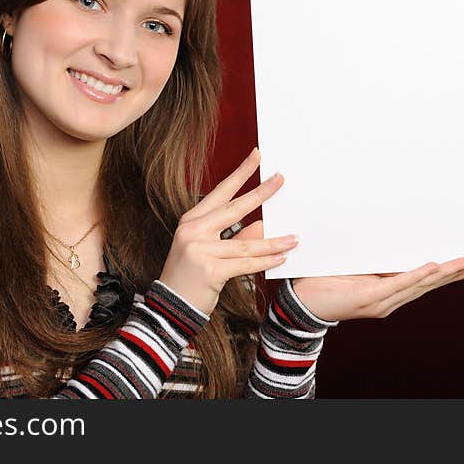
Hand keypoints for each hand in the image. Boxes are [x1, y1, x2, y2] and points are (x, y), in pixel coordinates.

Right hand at [159, 147, 296, 314]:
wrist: (169, 307)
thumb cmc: (189, 276)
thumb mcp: (207, 250)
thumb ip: (234, 237)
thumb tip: (262, 226)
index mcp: (192, 220)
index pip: (221, 192)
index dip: (240, 173)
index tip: (256, 156)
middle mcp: (193, 231)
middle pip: (235, 208)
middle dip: (262, 193)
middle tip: (281, 179)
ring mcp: (200, 250)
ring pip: (247, 243)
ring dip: (274, 241)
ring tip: (294, 237)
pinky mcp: (210, 270)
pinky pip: (246, 264)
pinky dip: (266, 261)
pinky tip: (282, 257)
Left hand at [291, 254, 463, 321]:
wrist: (301, 303)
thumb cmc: (324, 281)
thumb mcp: (355, 266)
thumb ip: (374, 258)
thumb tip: (391, 234)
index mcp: (389, 291)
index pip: (426, 281)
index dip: (450, 273)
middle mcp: (390, 299)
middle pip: (431, 283)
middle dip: (457, 272)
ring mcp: (382, 300)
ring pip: (421, 284)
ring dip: (447, 272)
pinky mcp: (370, 297)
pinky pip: (399, 284)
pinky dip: (417, 275)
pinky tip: (435, 266)